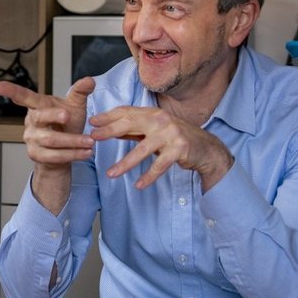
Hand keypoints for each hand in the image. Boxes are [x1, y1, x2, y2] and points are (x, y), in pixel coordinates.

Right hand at [0, 77, 95, 169]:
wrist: (66, 151)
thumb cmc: (66, 125)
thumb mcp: (74, 106)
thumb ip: (80, 92)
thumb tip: (89, 80)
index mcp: (37, 106)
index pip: (23, 97)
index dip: (10, 91)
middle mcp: (31, 121)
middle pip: (39, 117)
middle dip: (54, 115)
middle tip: (68, 115)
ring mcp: (31, 139)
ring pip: (50, 140)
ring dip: (73, 141)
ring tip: (90, 141)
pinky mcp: (36, 155)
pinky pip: (54, 155)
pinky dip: (73, 154)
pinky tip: (85, 152)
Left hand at [89, 106, 233, 190]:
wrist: (206, 148)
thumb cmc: (175, 138)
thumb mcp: (153, 130)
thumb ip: (133, 129)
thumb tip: (107, 130)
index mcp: (152, 113)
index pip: (126, 112)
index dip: (108, 116)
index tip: (91, 122)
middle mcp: (161, 120)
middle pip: (130, 124)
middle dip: (110, 131)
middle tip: (93, 138)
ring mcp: (171, 134)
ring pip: (142, 149)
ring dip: (125, 163)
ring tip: (111, 174)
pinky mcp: (180, 149)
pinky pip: (160, 165)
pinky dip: (149, 176)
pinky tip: (139, 185)